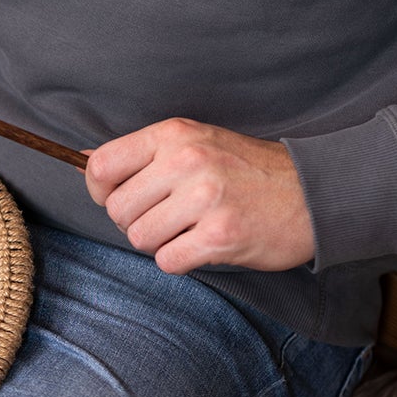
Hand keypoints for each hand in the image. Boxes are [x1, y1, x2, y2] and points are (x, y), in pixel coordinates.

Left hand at [84, 119, 315, 273]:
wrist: (314, 193)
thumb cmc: (248, 170)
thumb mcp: (195, 141)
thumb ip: (142, 153)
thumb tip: (82, 160)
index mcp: (174, 135)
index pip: (101, 166)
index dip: (100, 191)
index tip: (119, 197)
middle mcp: (186, 162)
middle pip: (118, 210)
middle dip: (135, 222)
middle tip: (168, 217)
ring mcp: (205, 199)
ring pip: (140, 238)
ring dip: (160, 242)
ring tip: (190, 229)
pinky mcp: (220, 236)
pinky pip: (168, 261)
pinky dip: (180, 260)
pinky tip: (204, 244)